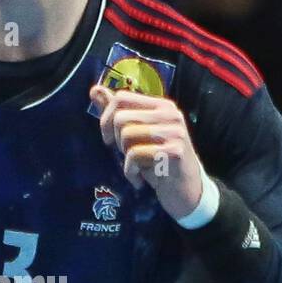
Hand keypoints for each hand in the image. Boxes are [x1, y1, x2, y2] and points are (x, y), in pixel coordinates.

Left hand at [90, 84, 204, 220]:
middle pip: (121, 118)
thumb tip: (95, 90)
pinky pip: (135, 155)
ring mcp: (174, 131)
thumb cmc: (159, 164)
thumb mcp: (138, 136)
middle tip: (130, 156)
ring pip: (126, 135)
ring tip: (139, 166)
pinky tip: (141, 179)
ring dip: (126, 157)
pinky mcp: (174, 151)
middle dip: (117, 141)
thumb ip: (118, 113)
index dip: (106, 118)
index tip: (109, 138)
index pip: (121, 97)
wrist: (187, 192)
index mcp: (161, 106)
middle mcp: (170, 114)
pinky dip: (131, 172)